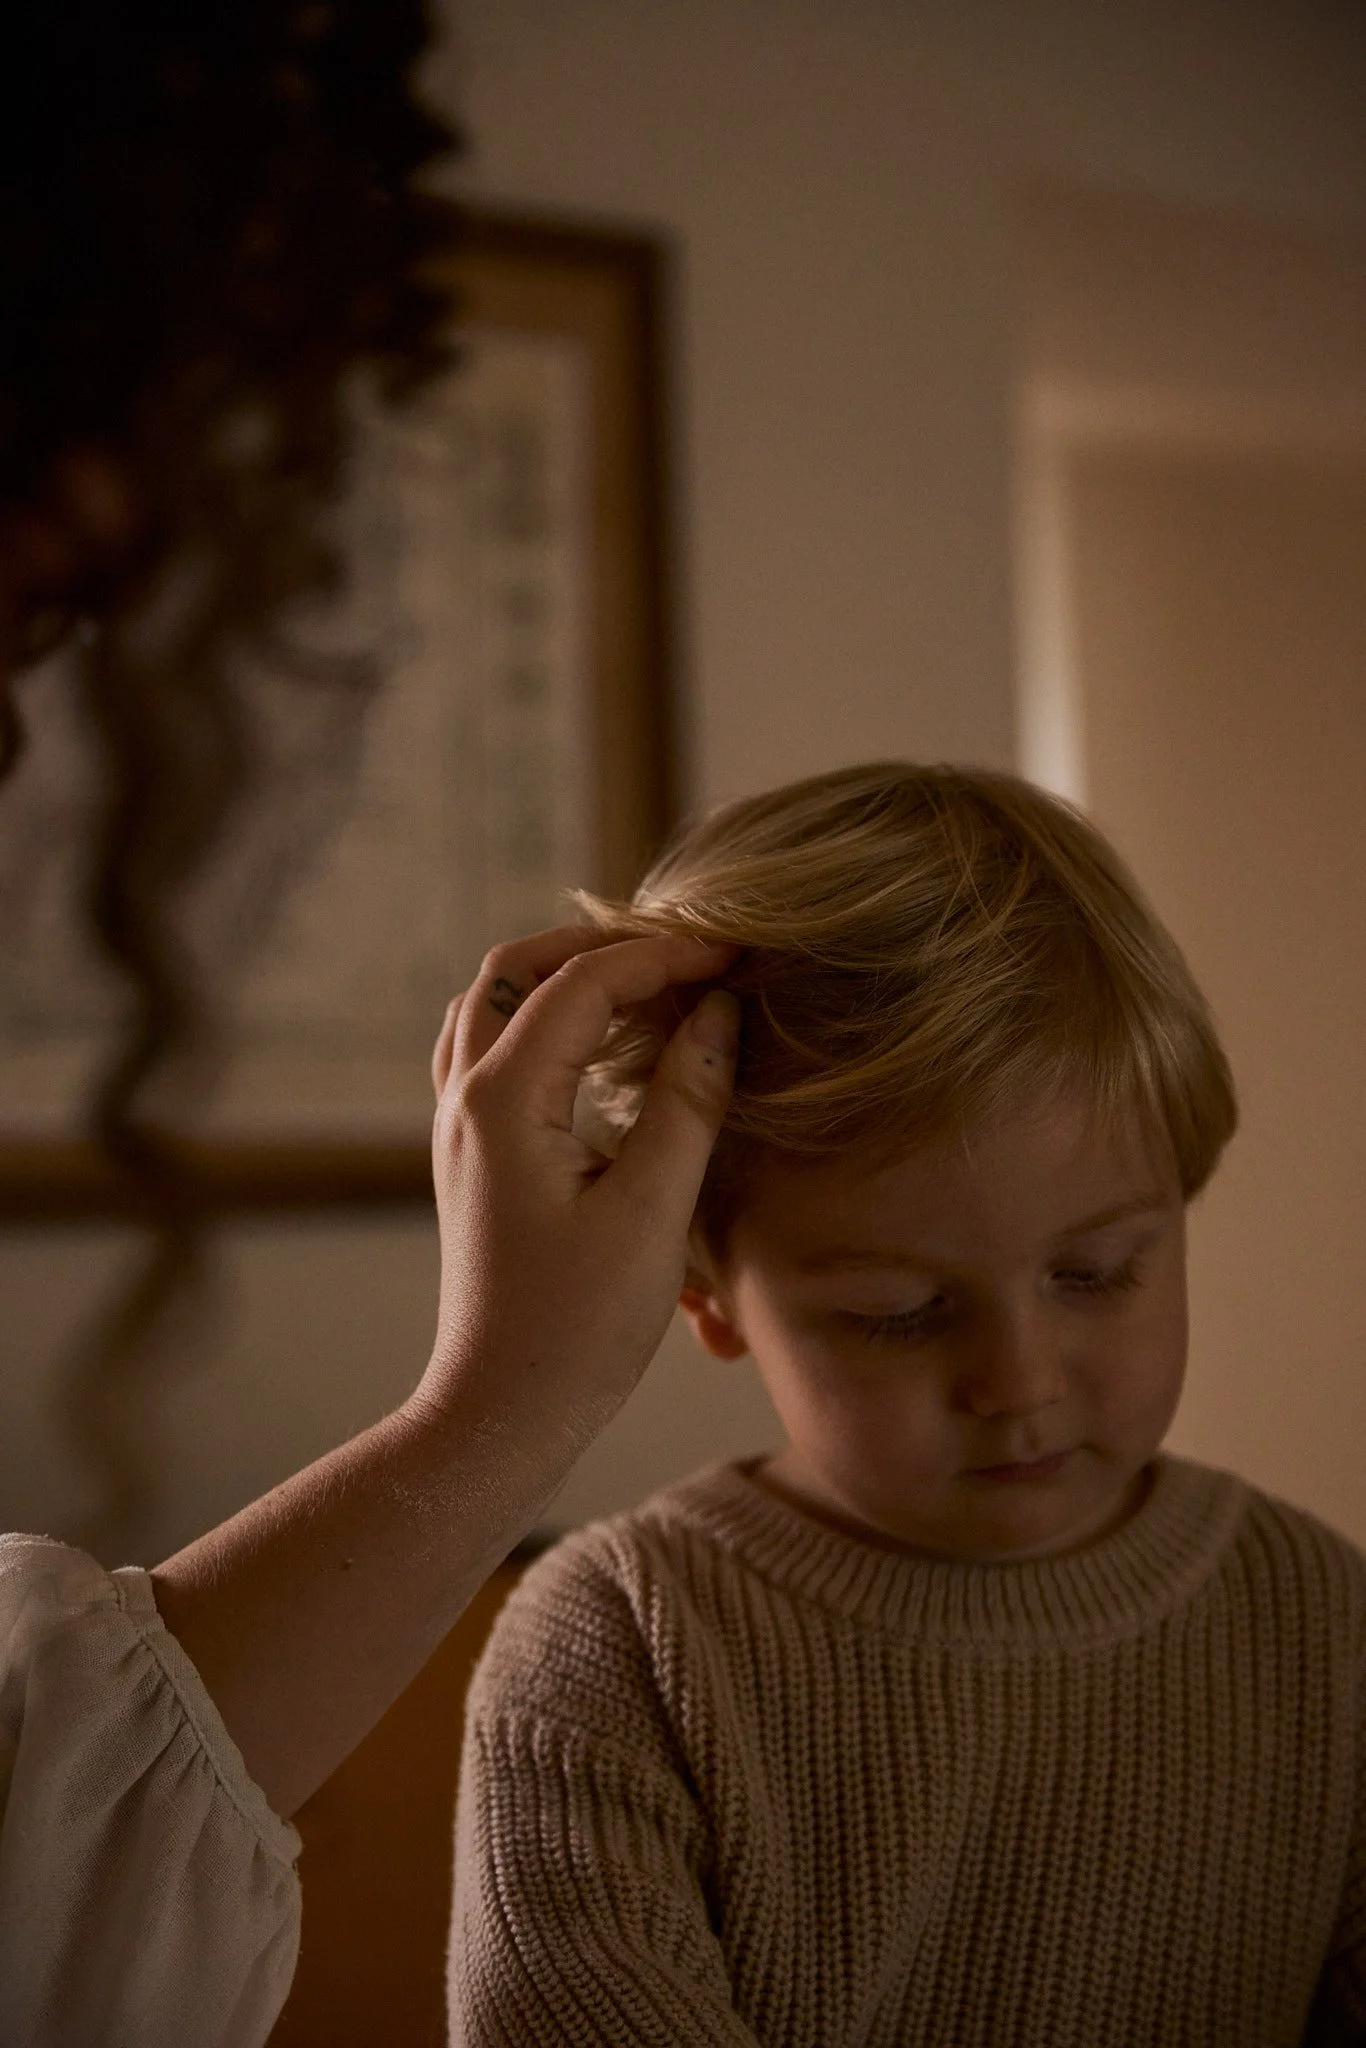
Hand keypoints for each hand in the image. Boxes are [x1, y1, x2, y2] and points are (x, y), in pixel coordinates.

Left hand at [414, 926, 739, 1466]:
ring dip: (566, 979)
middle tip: (687, 956)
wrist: (502, 1413)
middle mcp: (464, 1099)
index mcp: (503, 1101)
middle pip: (517, 969)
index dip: (665, 957)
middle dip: (604, 948)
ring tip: (649, 987)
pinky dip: (545, 1023)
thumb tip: (721, 1014)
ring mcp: (458, 1127)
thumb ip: (688, 1101)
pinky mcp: (472, 1156)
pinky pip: (492, 1051)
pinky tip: (601, 1047)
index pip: (584, 984)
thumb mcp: (651, 1211)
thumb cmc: (577, 1328)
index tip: (737, 956)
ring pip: (493, 1005)